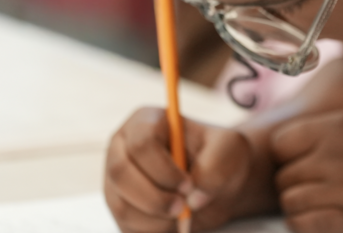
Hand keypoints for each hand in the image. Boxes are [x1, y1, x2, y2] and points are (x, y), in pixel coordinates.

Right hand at [104, 107, 253, 232]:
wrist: (216, 181)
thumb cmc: (219, 156)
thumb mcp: (228, 150)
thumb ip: (215, 167)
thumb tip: (193, 199)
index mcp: (146, 121)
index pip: (141, 142)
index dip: (163, 168)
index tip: (188, 184)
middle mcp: (122, 148)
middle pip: (120, 172)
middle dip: (154, 197)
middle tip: (183, 207)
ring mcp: (115, 179)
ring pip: (121, 204)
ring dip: (156, 216)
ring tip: (184, 211)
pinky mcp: (119, 206)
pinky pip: (126, 224)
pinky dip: (152, 228)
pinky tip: (171, 220)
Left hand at [271, 104, 342, 232]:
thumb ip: (339, 126)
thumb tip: (311, 135)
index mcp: (338, 127)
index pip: (281, 144)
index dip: (291, 154)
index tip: (307, 159)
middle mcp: (333, 157)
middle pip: (284, 177)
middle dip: (297, 182)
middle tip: (322, 186)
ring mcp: (341, 192)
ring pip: (291, 203)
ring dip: (303, 206)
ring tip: (328, 204)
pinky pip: (303, 226)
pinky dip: (309, 225)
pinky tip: (331, 221)